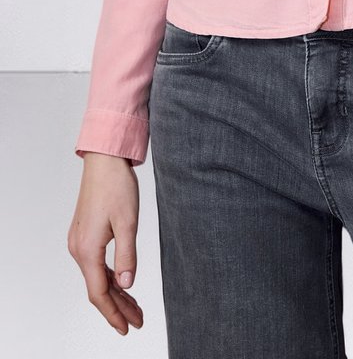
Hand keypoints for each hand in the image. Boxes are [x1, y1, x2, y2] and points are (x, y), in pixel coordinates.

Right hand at [67, 152, 144, 335]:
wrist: (104, 161)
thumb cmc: (116, 186)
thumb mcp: (128, 221)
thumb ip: (127, 255)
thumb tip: (127, 285)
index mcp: (87, 250)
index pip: (99, 293)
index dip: (114, 314)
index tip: (127, 328)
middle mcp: (78, 249)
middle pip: (98, 288)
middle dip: (118, 307)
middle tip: (138, 321)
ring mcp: (79, 242)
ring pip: (97, 277)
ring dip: (115, 293)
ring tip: (134, 308)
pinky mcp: (84, 234)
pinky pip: (96, 264)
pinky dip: (110, 277)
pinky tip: (123, 282)